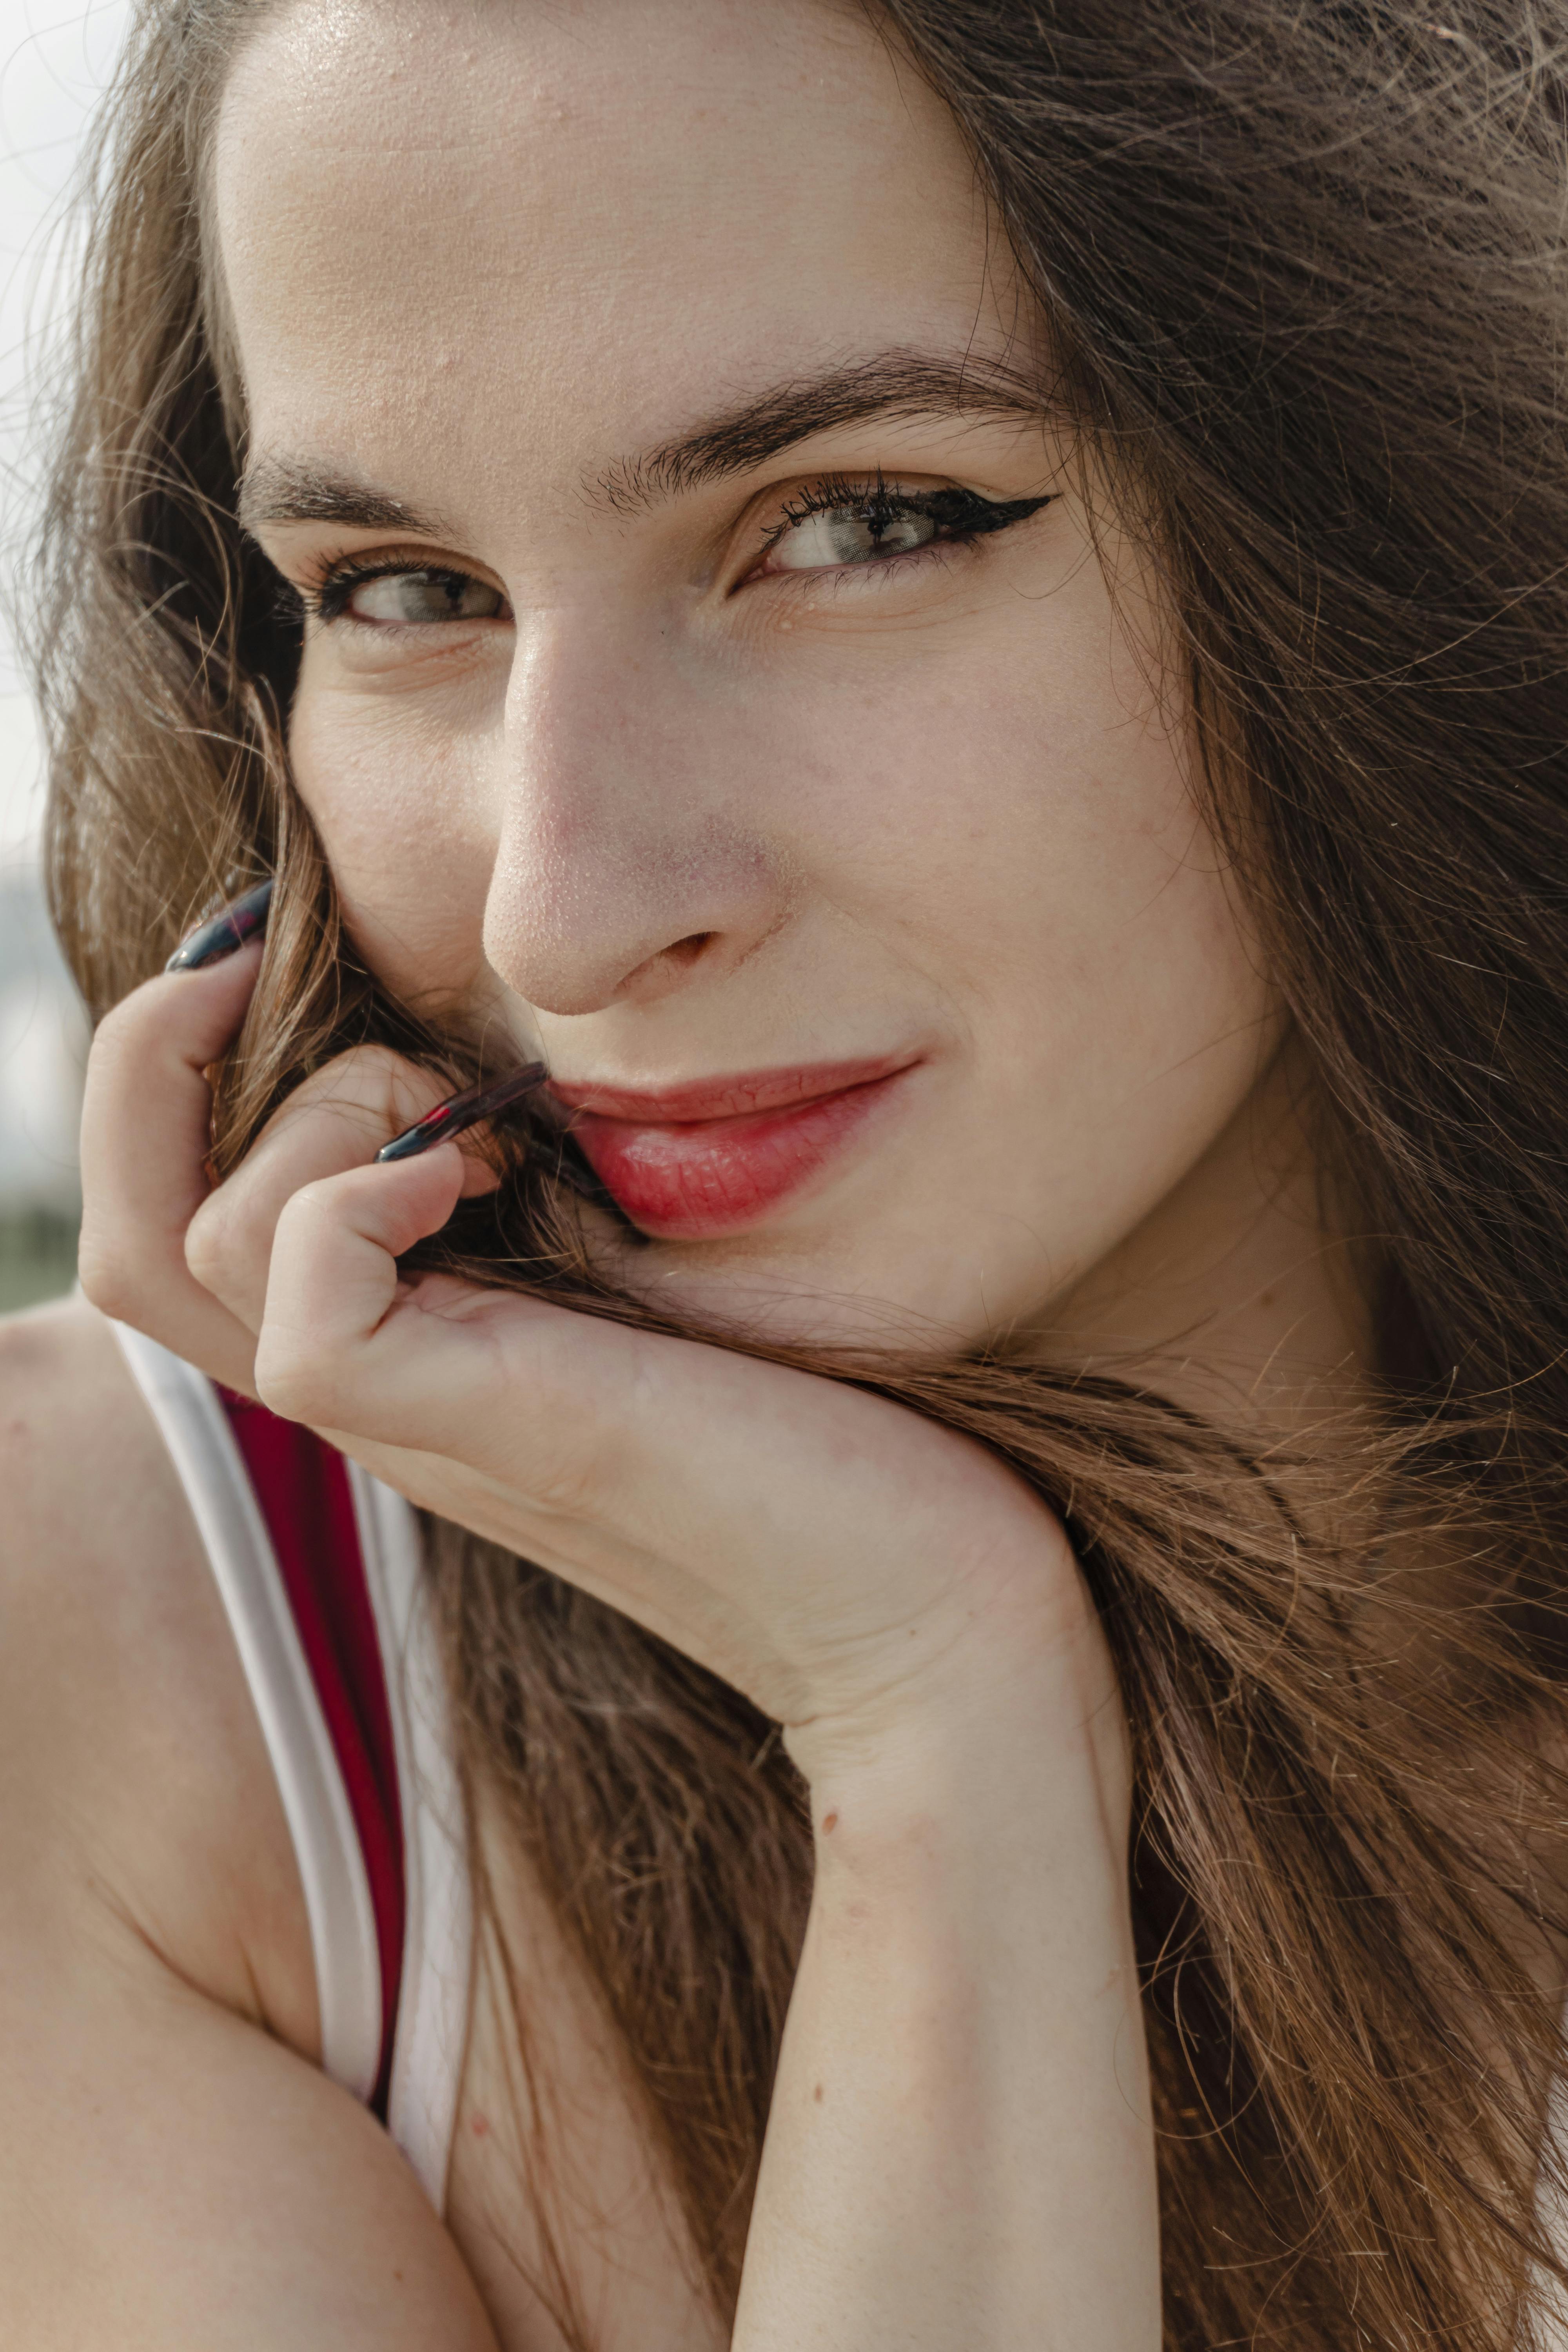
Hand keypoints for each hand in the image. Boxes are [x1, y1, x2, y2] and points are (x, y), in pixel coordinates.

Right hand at [79, 951, 1114, 1766]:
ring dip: (307, 1111)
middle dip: (161, 1055)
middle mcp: (381, 1382)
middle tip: (281, 962)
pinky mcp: (480, 1434)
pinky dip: (359, 1192)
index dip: (186, 1068)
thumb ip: (574, 1191)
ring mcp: (417, 1420)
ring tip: (458, 1109)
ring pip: (180, 1248)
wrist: (930, 1600)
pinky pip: (302, 1304)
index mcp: (413, 1342)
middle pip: (131, 1226)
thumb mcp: (667, 1262)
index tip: (301, 955)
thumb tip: (522, 1054)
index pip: (180, 1214)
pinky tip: (484, 1167)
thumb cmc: (835, 1426)